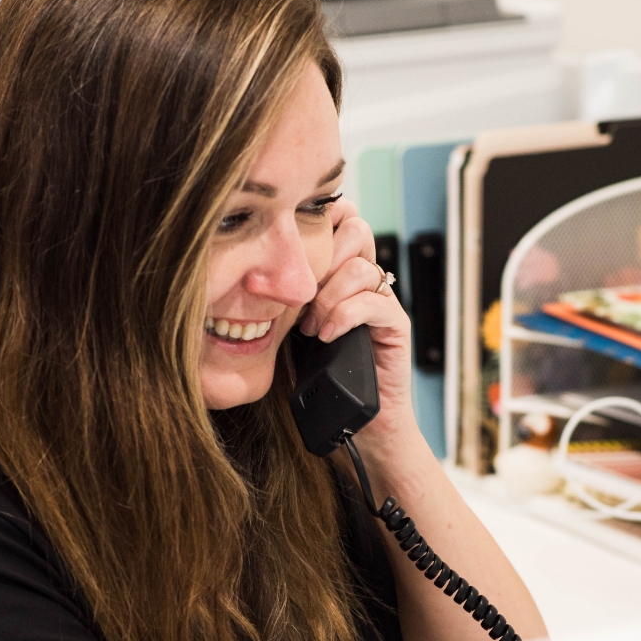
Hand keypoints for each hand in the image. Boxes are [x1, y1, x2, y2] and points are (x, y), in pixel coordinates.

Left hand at [298, 200, 414, 433]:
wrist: (353, 422)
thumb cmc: (315, 376)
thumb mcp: (285, 325)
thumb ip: (277, 295)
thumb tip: (244, 271)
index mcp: (338, 271)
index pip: (339, 218)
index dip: (318, 222)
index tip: (288, 253)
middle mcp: (364, 280)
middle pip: (355, 230)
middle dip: (322, 257)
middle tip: (300, 295)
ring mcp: (382, 300)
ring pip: (362, 266)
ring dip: (329, 295)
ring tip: (311, 327)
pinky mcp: (396, 325)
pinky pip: (376, 301)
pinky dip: (346, 315)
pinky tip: (327, 335)